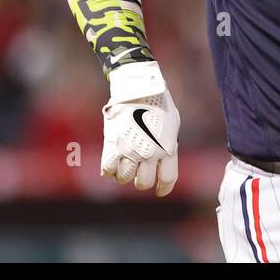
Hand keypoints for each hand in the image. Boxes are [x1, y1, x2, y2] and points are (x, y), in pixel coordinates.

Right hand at [101, 62, 180, 195]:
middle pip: (143, 182)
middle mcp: (150, 153)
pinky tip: (110, 167)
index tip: (159, 191)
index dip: (163, 188)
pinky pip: (108, 169)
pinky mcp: (113, 145)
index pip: (168, 178)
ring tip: (123, 168)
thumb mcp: (172, 124)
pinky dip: (108, 171)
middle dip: (140, 181)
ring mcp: (131, 151)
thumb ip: (168, 144)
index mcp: (168, 148)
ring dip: (123, 176)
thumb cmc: (158, 102)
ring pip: (124, 178)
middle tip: (137, 174)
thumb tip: (163, 158)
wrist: (138, 87)